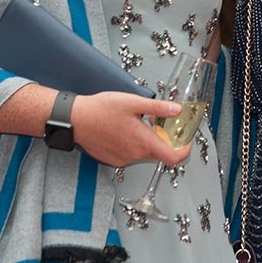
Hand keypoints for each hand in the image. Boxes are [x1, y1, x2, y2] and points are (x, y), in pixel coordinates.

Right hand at [70, 92, 191, 167]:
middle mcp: (134, 155)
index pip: (174, 158)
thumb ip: (158, 108)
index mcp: (143, 142)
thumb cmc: (101, 109)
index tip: (186, 140)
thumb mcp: (133, 102)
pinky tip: (125, 129)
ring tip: (139, 123)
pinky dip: (134, 144)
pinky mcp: (113, 159)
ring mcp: (123, 160)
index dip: (185, 150)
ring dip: (148, 141)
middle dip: (164, 140)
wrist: (74, 119)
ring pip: (145, 153)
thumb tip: (177, 110)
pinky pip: (131, 155)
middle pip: (160, 154)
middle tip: (160, 124)